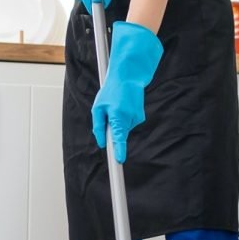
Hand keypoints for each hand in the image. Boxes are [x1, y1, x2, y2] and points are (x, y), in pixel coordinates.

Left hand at [92, 21, 163, 162]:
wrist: (129, 78)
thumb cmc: (110, 92)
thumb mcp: (98, 108)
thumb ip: (98, 127)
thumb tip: (102, 143)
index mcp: (117, 115)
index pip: (118, 137)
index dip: (118, 150)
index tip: (119, 161)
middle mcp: (129, 118)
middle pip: (118, 135)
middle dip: (111, 130)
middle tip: (107, 113)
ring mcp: (137, 119)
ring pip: (123, 130)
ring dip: (117, 123)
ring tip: (116, 107)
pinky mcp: (140, 118)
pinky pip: (128, 125)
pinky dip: (124, 119)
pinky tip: (123, 107)